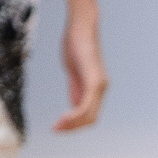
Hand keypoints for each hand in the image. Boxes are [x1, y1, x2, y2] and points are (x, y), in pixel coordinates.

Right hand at [52, 11, 107, 130]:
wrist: (81, 27)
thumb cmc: (75, 44)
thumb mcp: (74, 71)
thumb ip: (76, 88)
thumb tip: (75, 106)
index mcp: (96, 87)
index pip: (89, 114)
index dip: (74, 123)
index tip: (57, 126)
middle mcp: (101, 88)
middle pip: (91, 119)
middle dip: (73, 128)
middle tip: (55, 130)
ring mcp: (100, 86)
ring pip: (89, 116)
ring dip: (72, 124)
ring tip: (56, 127)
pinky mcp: (94, 82)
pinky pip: (86, 106)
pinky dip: (74, 116)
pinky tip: (63, 119)